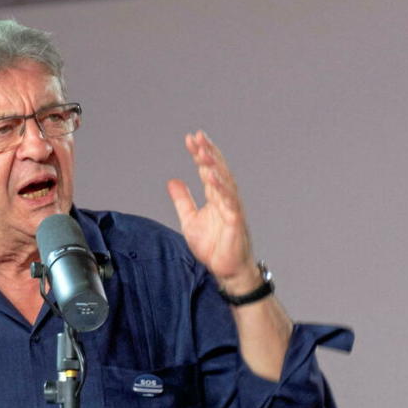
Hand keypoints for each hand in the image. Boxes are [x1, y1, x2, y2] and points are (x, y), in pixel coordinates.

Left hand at [166, 130, 258, 291]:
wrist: (227, 270)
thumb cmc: (214, 246)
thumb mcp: (190, 220)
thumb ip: (183, 200)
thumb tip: (172, 181)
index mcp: (215, 196)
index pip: (207, 169)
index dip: (200, 154)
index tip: (191, 138)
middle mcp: (225, 198)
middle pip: (217, 169)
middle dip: (208, 152)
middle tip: (198, 136)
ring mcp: (232, 208)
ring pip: (225, 181)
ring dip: (214, 165)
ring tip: (204, 151)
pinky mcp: (235, 221)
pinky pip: (229, 201)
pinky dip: (221, 187)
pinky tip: (212, 176)